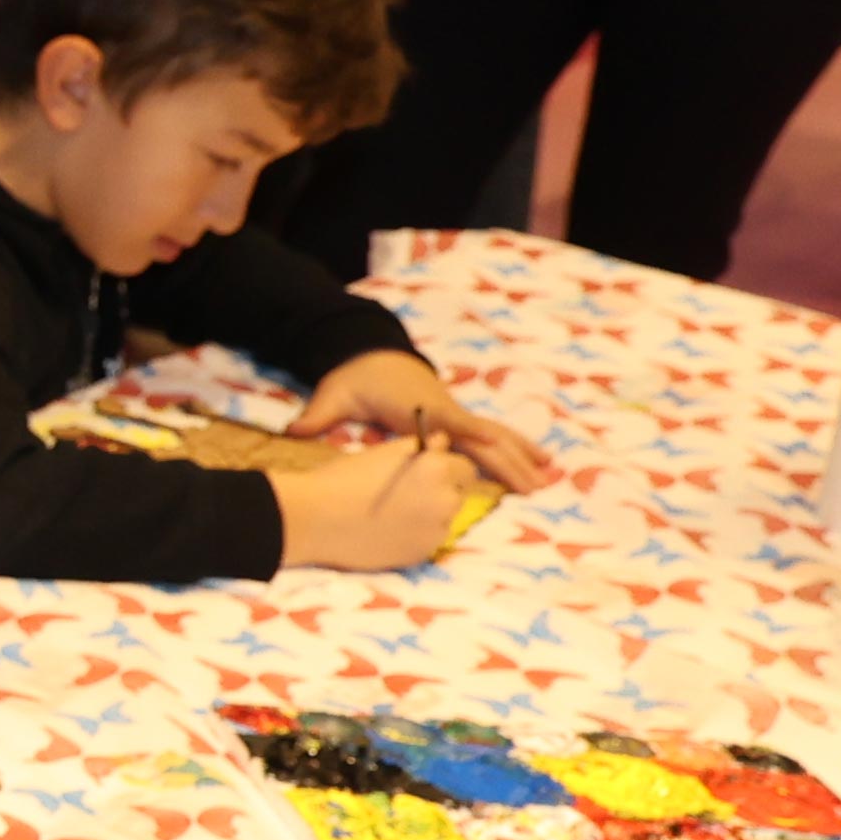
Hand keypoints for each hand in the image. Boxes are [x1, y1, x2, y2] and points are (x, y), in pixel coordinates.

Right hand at [271, 434, 476, 571]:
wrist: (314, 520)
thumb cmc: (343, 478)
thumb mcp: (382, 452)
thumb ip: (419, 446)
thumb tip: (442, 442)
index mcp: (437, 469)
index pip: (465, 468)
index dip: (446, 468)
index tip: (426, 471)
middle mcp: (445, 501)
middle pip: (458, 494)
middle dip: (440, 491)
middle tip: (406, 492)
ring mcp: (435, 531)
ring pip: (444, 519)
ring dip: (429, 514)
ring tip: (393, 512)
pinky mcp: (422, 554)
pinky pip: (428, 540)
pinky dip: (415, 535)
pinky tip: (387, 529)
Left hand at [293, 352, 555, 491]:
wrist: (371, 353)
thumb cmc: (353, 378)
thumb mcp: (334, 395)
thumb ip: (317, 416)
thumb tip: (292, 429)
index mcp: (418, 409)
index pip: (448, 422)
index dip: (469, 433)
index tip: (489, 444)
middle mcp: (444, 411)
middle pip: (482, 436)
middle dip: (507, 459)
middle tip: (533, 486)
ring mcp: (456, 414)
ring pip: (495, 436)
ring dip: (521, 454)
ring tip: (548, 476)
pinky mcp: (459, 417)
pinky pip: (492, 435)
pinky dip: (515, 447)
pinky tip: (538, 461)